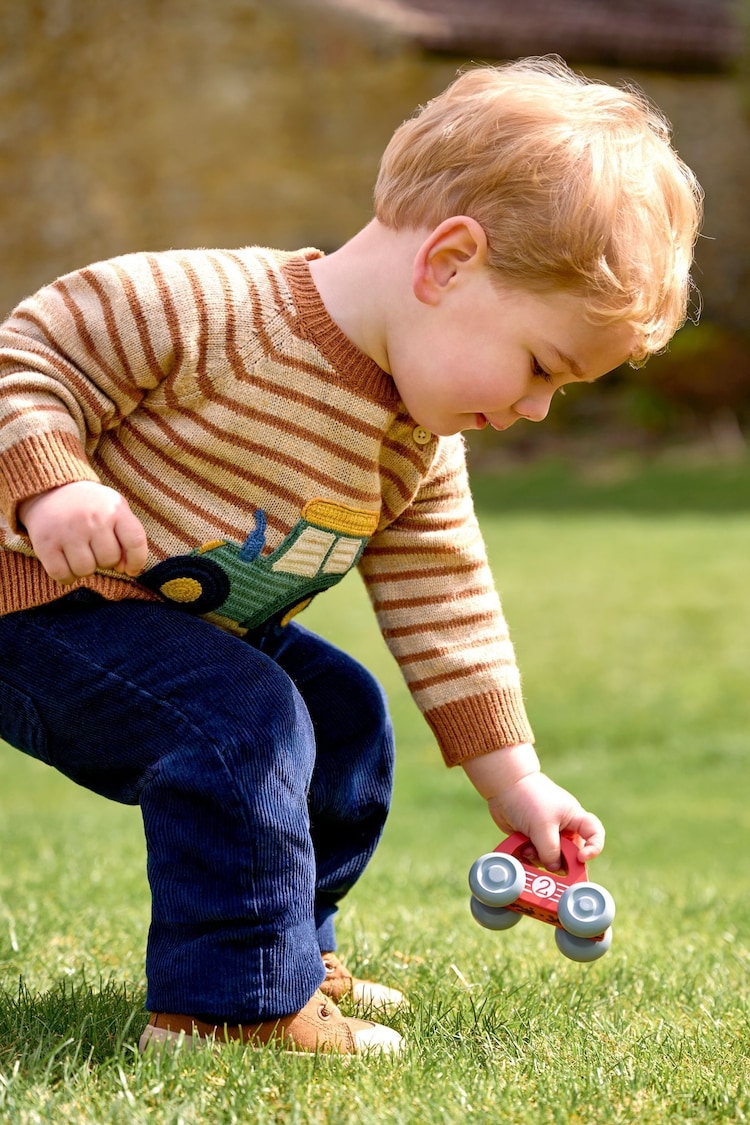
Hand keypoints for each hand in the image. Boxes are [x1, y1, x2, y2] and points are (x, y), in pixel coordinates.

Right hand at [19, 481, 147, 583]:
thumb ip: (127, 536)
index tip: (130, 569)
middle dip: (104, 561)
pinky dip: (66, 576)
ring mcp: (68, 531)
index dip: (136, 561)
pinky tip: (66, 563)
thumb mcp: (114, 510)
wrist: (50, 491)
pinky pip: (62, 575)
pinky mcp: (46, 543)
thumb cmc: (90, 507)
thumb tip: (126, 569)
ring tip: (79, 553)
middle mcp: (93, 519)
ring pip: (85, 570)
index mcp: (115, 508)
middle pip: (109, 560)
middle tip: (93, 549)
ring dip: (84, 569)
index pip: (135, 542)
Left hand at [462, 744, 604, 871]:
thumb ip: (550, 851)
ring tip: (528, 849)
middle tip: (549, 865)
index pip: (594, 835)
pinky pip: (534, 855)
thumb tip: (554, 869)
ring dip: (539, 858)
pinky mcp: (531, 838)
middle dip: (559, 861)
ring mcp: (546, 834)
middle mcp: (563, 828)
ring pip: (550, 858)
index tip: (581, 858)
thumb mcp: (543, 826)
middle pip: (570, 854)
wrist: (504, 786)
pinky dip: (528, 857)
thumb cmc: (529, 798)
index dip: (593, 849)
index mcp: (574, 818)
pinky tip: (520, 851)